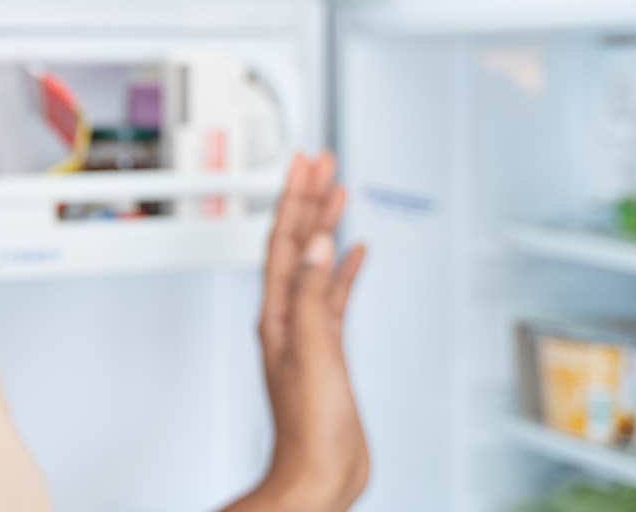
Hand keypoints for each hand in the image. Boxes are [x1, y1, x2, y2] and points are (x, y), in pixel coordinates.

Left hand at [249, 151, 369, 510]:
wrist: (320, 474)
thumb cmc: (310, 428)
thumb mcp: (313, 352)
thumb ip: (313, 296)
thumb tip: (318, 243)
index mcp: (278, 313)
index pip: (284, 241)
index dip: (295, 199)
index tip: (306, 162)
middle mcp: (288, 315)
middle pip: (298, 243)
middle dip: (309, 199)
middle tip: (322, 160)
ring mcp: (308, 331)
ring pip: (317, 263)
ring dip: (326, 226)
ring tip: (338, 191)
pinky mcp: (329, 349)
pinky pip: (336, 295)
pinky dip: (346, 269)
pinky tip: (356, 252)